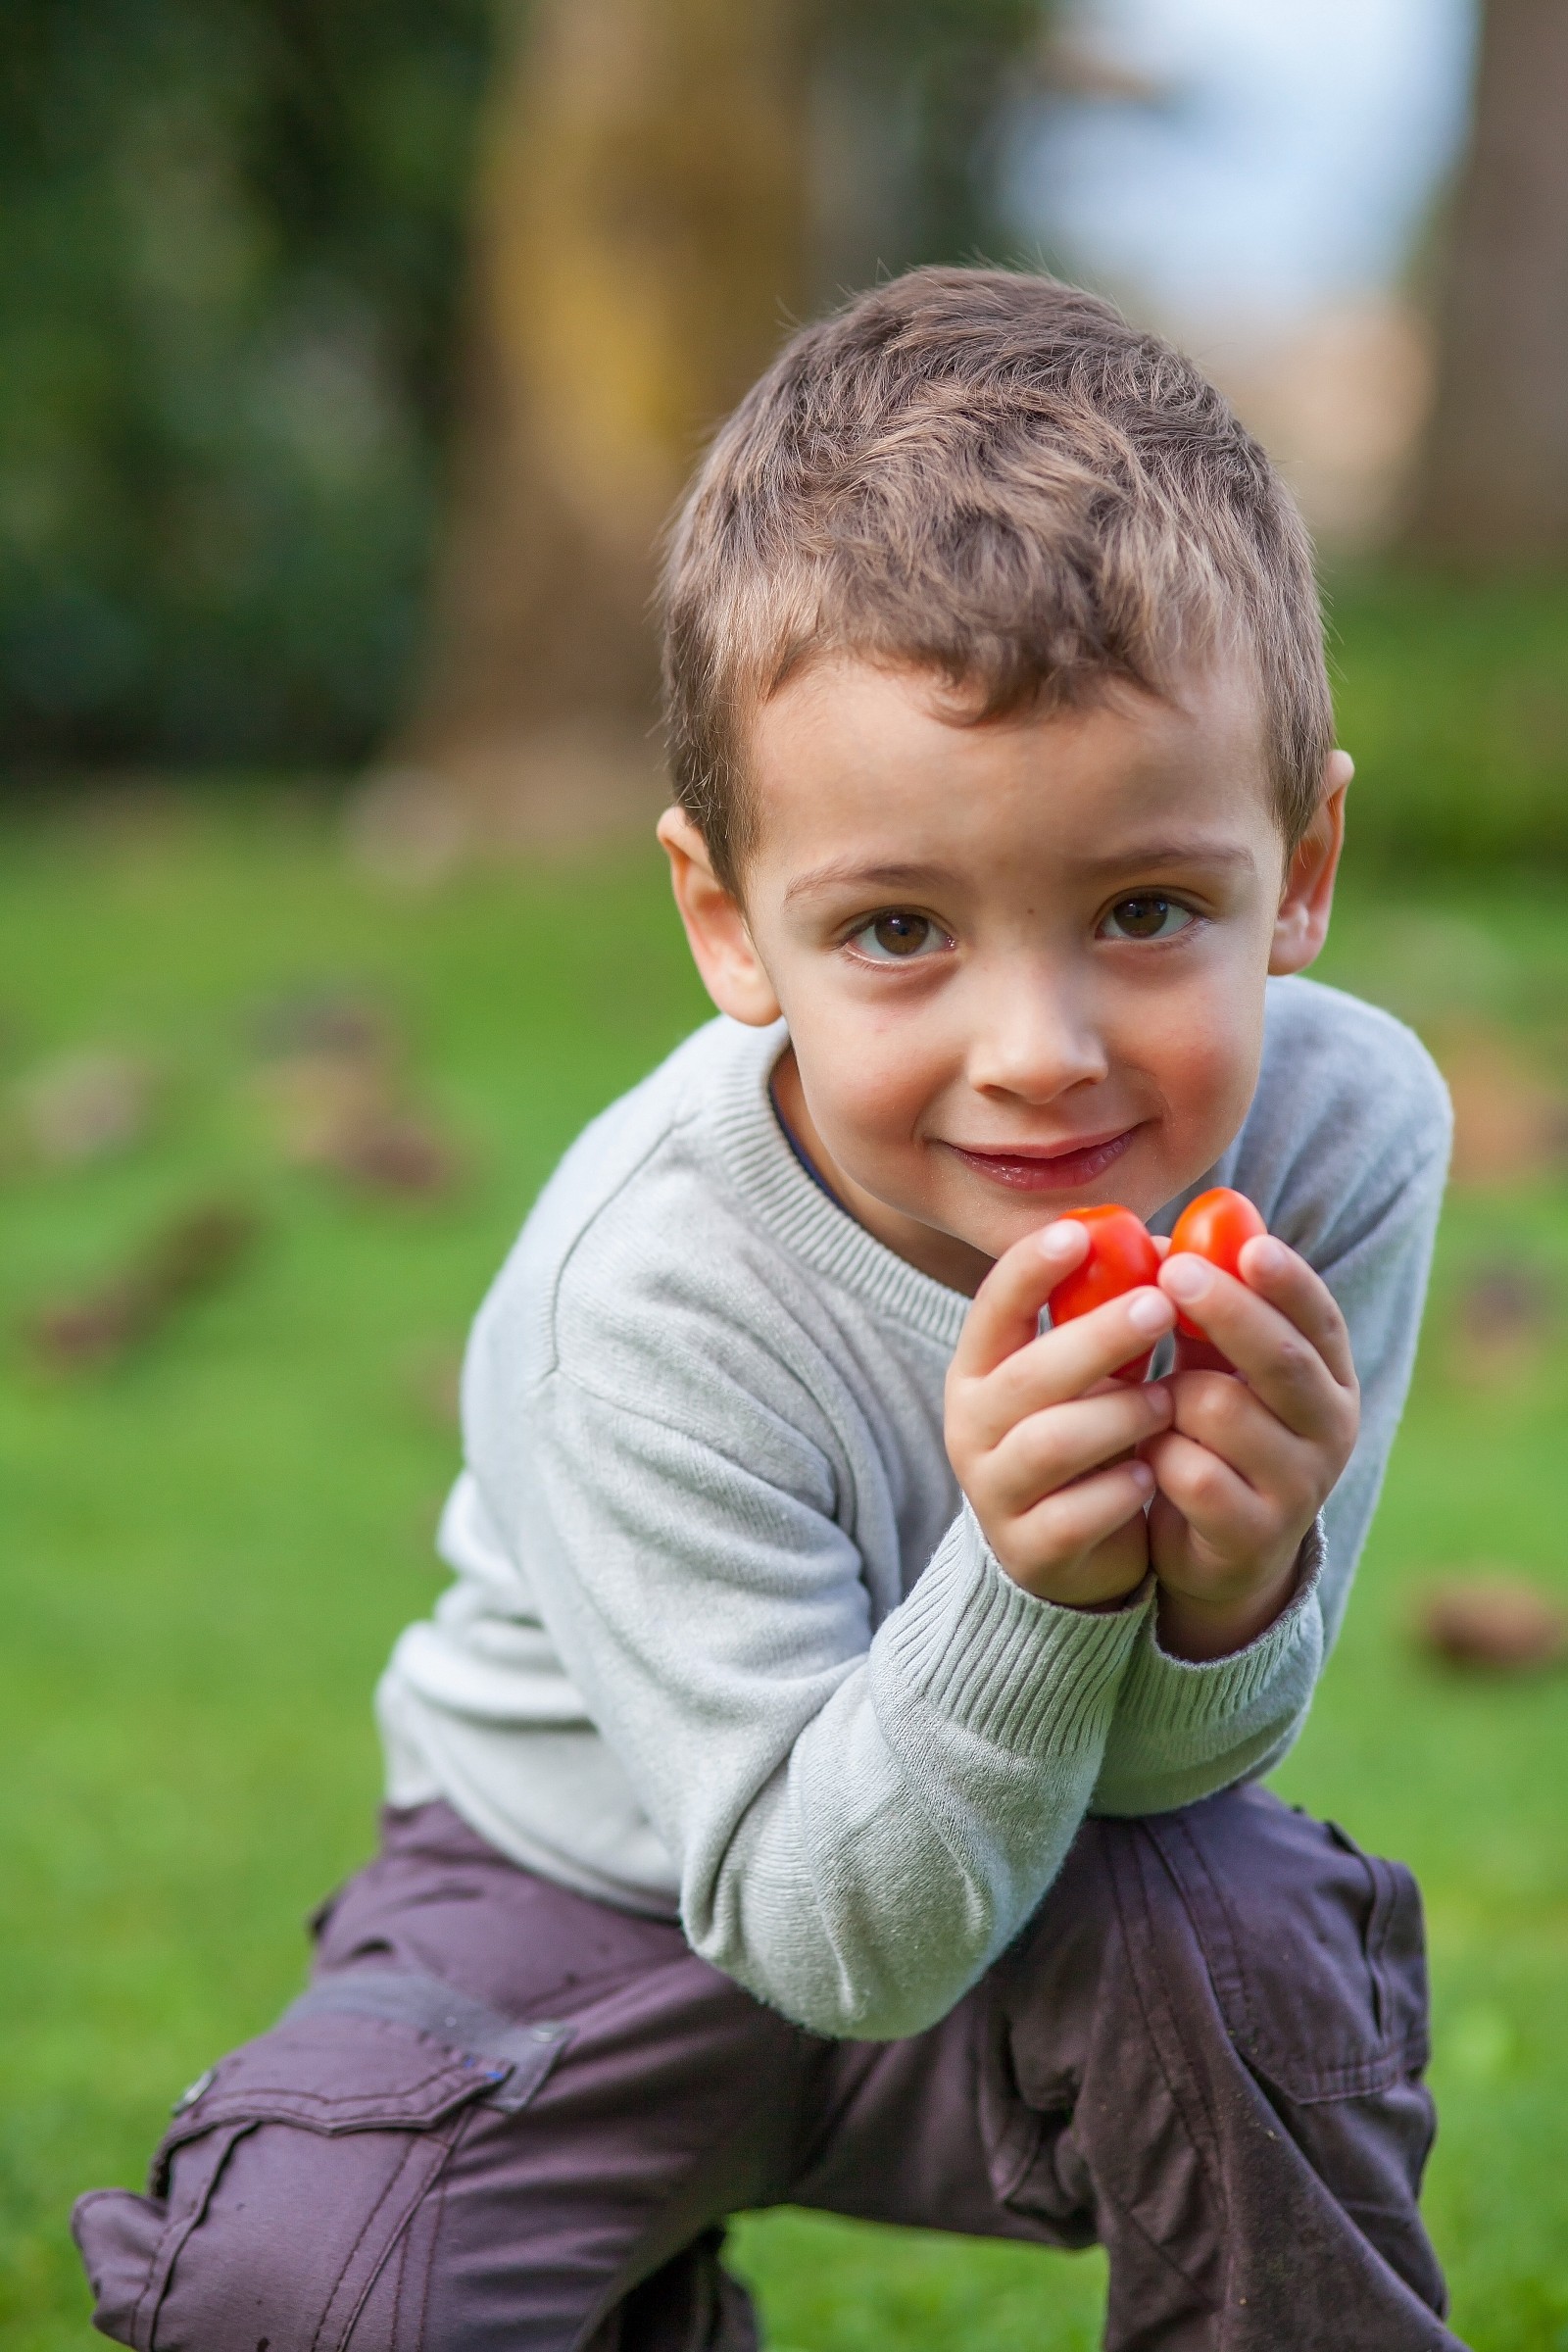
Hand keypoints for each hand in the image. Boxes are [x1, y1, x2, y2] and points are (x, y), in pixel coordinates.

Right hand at [945, 1222, 1176, 1606]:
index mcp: (979, 1370)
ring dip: (1117, 1415)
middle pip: (1027, 1374)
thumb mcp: (1085, 1376)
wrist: (1068, 1552)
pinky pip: (1072, 1514)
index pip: (993, 1308)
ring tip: (1167, 1400)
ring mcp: (993, 1491)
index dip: (1031, 1269)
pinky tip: (1150, 1475)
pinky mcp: (1027, 1548)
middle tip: (1160, 1305)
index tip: (1081, 1234)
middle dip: (1096, 1336)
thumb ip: (1107, 1318)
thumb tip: (1163, 1239)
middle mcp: (971, 1426)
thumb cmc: (1083, 1435)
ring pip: (1050, 1443)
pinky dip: (1117, 1491)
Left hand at [1142, 1237, 1358, 1659]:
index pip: (1321, 1320)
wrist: (1218, 1552)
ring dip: (1170, 1399)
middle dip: (1225, 1310)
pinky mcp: (1255, 1534)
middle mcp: (1331, 1430)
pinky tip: (1150, 1463)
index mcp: (1329, 1379)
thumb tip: (1161, 1234)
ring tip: (1154, 1407)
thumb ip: (1202, 1310)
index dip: (1288, 1281)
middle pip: (1281, 1359)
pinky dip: (1157, 1458)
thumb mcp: (1215, 1370)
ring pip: (1221, 1412)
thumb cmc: (1212, 1437)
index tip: (1248, 1244)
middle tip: (1172, 1273)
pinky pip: (1190, 1473)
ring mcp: (1299, 1486)